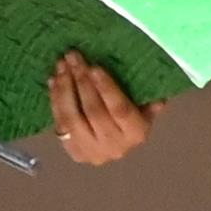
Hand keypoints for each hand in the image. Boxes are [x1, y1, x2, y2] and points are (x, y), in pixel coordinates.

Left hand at [50, 50, 153, 164]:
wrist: (115, 146)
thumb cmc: (132, 118)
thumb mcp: (145, 106)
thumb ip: (148, 97)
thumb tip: (155, 94)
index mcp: (136, 133)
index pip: (120, 109)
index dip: (106, 88)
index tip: (94, 67)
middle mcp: (116, 147)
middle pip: (93, 112)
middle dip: (81, 81)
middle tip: (72, 58)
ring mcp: (93, 152)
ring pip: (72, 119)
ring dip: (64, 89)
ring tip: (61, 66)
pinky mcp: (74, 153)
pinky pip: (60, 124)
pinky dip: (55, 101)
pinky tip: (54, 81)